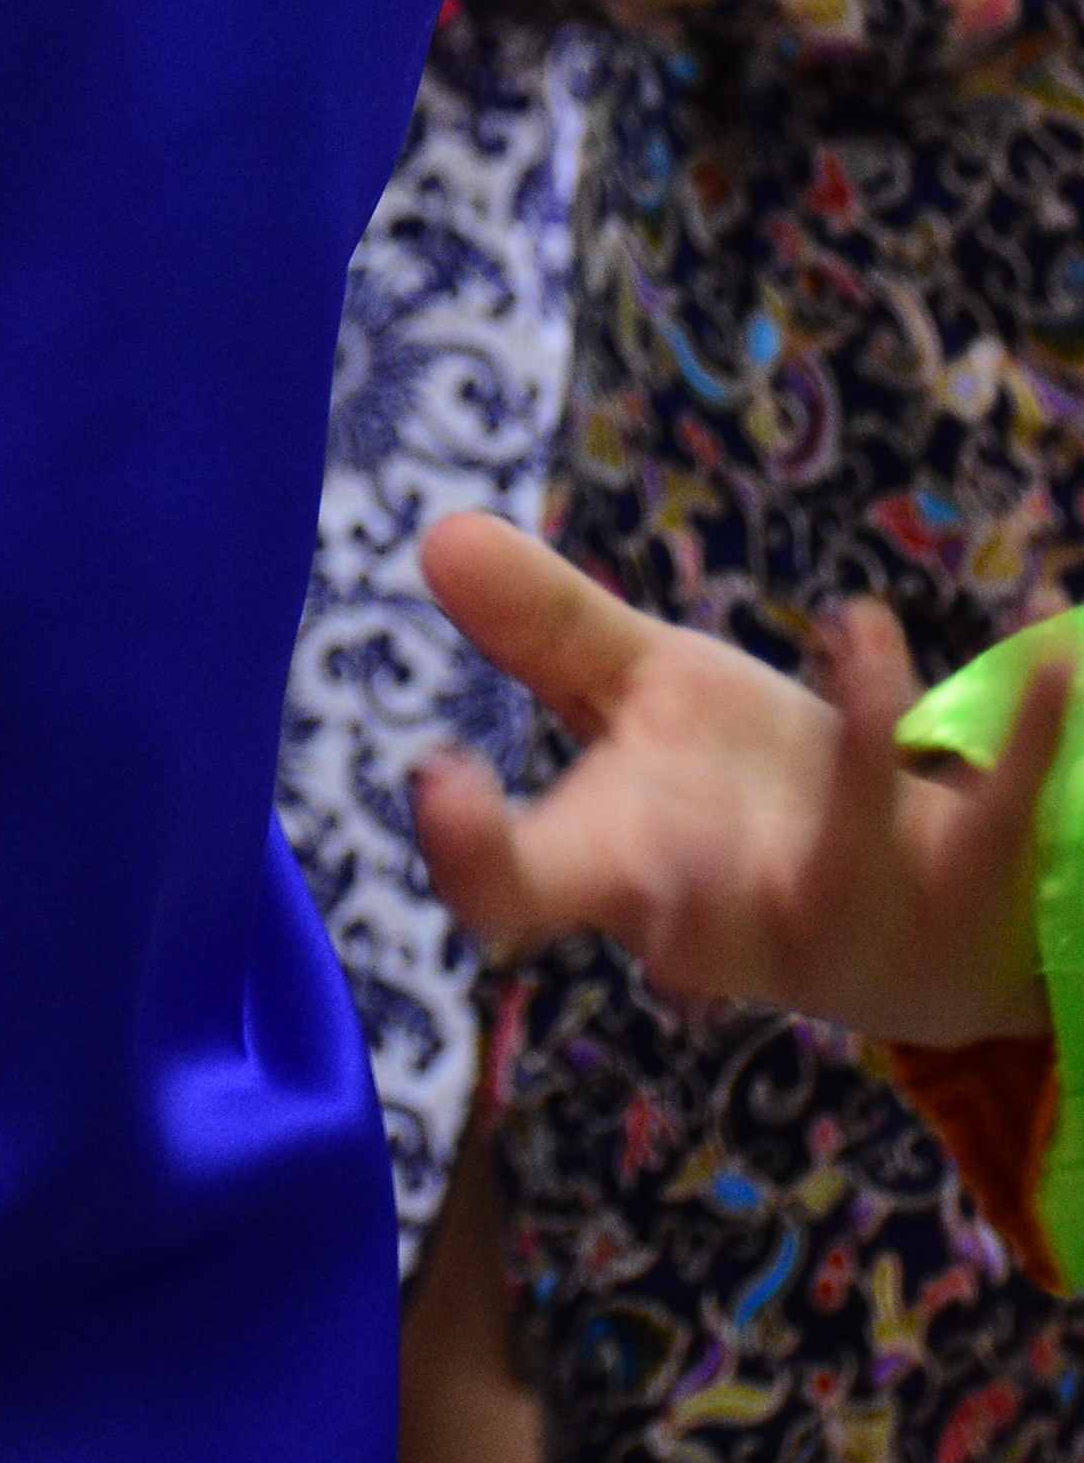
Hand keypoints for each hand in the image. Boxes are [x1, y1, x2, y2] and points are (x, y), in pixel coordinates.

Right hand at [413, 512, 1061, 1045]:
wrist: (914, 924)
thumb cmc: (742, 805)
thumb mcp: (646, 705)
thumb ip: (550, 631)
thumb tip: (439, 531)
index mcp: (624, 874)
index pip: (520, 895)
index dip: (474, 858)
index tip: (440, 778)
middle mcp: (727, 923)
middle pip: (681, 932)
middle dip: (670, 900)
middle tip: (658, 846)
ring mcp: (850, 922)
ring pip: (844, 866)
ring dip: (857, 748)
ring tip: (860, 621)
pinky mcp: (960, 897)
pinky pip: (993, 825)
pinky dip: (1022, 742)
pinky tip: (1055, 657)